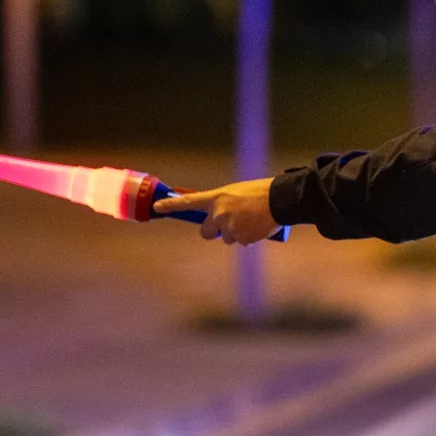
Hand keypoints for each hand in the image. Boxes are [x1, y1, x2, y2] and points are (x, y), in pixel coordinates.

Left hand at [152, 178, 278, 244]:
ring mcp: (229, 227)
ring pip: (227, 238)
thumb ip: (224, 206)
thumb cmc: (260, 193)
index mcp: (217, 198)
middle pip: (206, 232)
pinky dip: (249, 238)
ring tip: (252, 221)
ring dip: (237, 234)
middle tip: (229, 225)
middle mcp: (219, 214)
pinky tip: (258, 227)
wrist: (279, 199)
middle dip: (215, 232)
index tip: (156, 207)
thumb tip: (221, 222)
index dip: (170, 205)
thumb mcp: (236, 193)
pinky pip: (242, 243)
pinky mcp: (241, 238)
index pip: (188, 202)